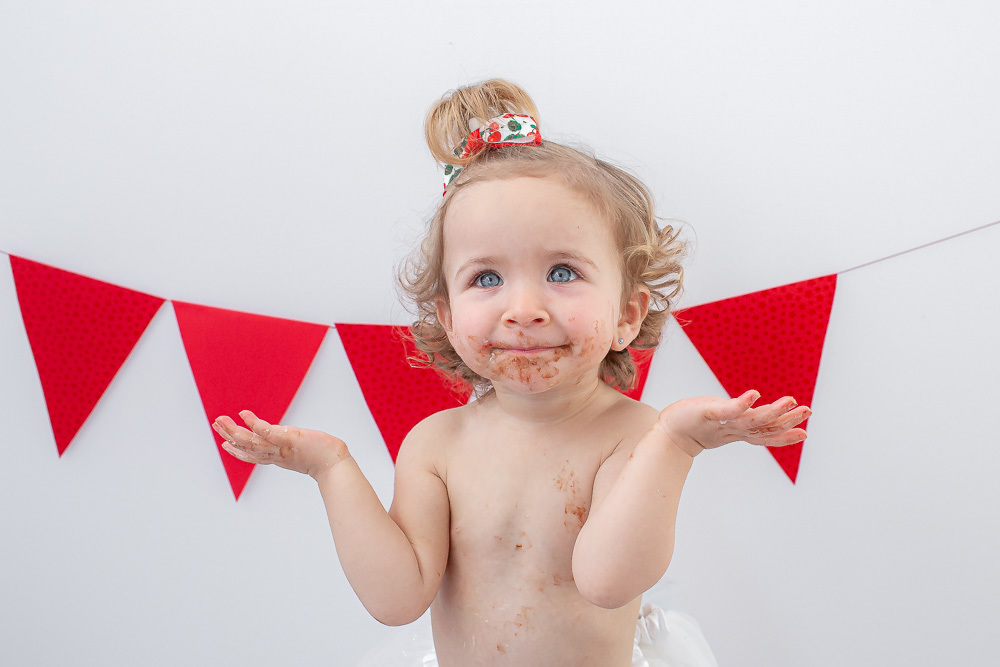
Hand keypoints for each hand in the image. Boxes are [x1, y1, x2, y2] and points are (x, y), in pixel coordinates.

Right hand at [212, 411, 348, 479]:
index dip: (237, 451)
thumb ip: (292, 446)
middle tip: (215, 425)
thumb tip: (290, 437)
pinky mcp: (288, 439)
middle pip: (246, 447)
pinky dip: (253, 423)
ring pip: (250, 441)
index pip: (252, 455)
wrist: (335, 464)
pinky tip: (243, 414)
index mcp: (277, 458)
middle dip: (229, 436)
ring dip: (233, 431)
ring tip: (219, 420)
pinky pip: (266, 432)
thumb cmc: (322, 456)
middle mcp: (275, 455)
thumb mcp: (302, 452)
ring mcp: (280, 447)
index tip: (224, 444)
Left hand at [653, 390, 810, 457]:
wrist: (670, 431)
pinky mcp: (710, 411)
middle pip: (765, 427)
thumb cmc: (696, 423)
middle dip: (788, 420)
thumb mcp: (723, 423)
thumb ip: (741, 418)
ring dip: (773, 411)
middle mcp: (735, 428)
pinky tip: (755, 394)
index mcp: (740, 431)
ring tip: (791, 401)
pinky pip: (729, 408)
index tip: (805, 433)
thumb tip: (756, 410)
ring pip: (753, 420)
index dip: (786, 436)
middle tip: (807, 411)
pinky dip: (743, 403)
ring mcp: (724, 421)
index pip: (766, 435)